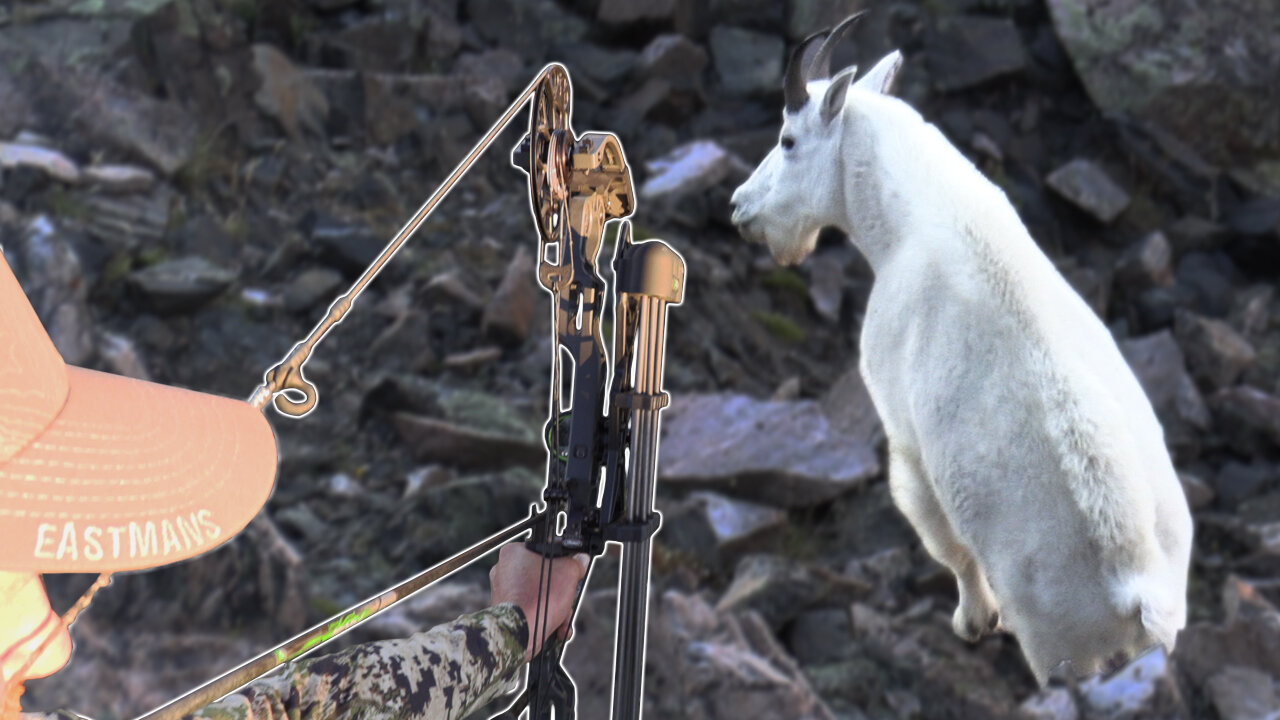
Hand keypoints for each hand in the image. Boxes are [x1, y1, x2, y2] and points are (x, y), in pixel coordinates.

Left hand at [490, 544, 588, 661]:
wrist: (520, 632)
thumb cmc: (538, 598)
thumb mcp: (568, 572)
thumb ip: (576, 563)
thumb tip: (581, 559)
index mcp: (513, 553)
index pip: (542, 551)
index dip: (560, 562)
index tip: (570, 571)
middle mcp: (504, 571)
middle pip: (543, 577)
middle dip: (560, 592)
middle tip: (568, 598)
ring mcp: (503, 593)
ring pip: (539, 596)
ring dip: (556, 608)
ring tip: (562, 619)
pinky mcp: (506, 612)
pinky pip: (531, 610)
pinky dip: (545, 618)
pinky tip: (557, 628)